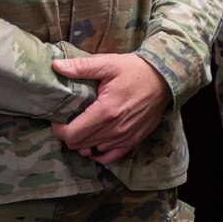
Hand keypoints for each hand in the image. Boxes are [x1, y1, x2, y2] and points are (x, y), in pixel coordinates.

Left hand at [50, 54, 171, 165]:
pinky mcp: (133, 141)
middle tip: (69, 120)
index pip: (71, 134)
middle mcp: (114, 130)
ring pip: (91, 151)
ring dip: (82, 142)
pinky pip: (109, 157)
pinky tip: (94, 143)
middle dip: (68, 134)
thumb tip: (56, 66)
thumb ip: (82, 67)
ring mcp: (124, 138)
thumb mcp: (109, 64)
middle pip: (78, 144)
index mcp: (105, 112)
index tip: (59, 117)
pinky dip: (97, 153)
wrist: (166, 79)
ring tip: (82, 127)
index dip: (59, 128)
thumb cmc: (136, 70)